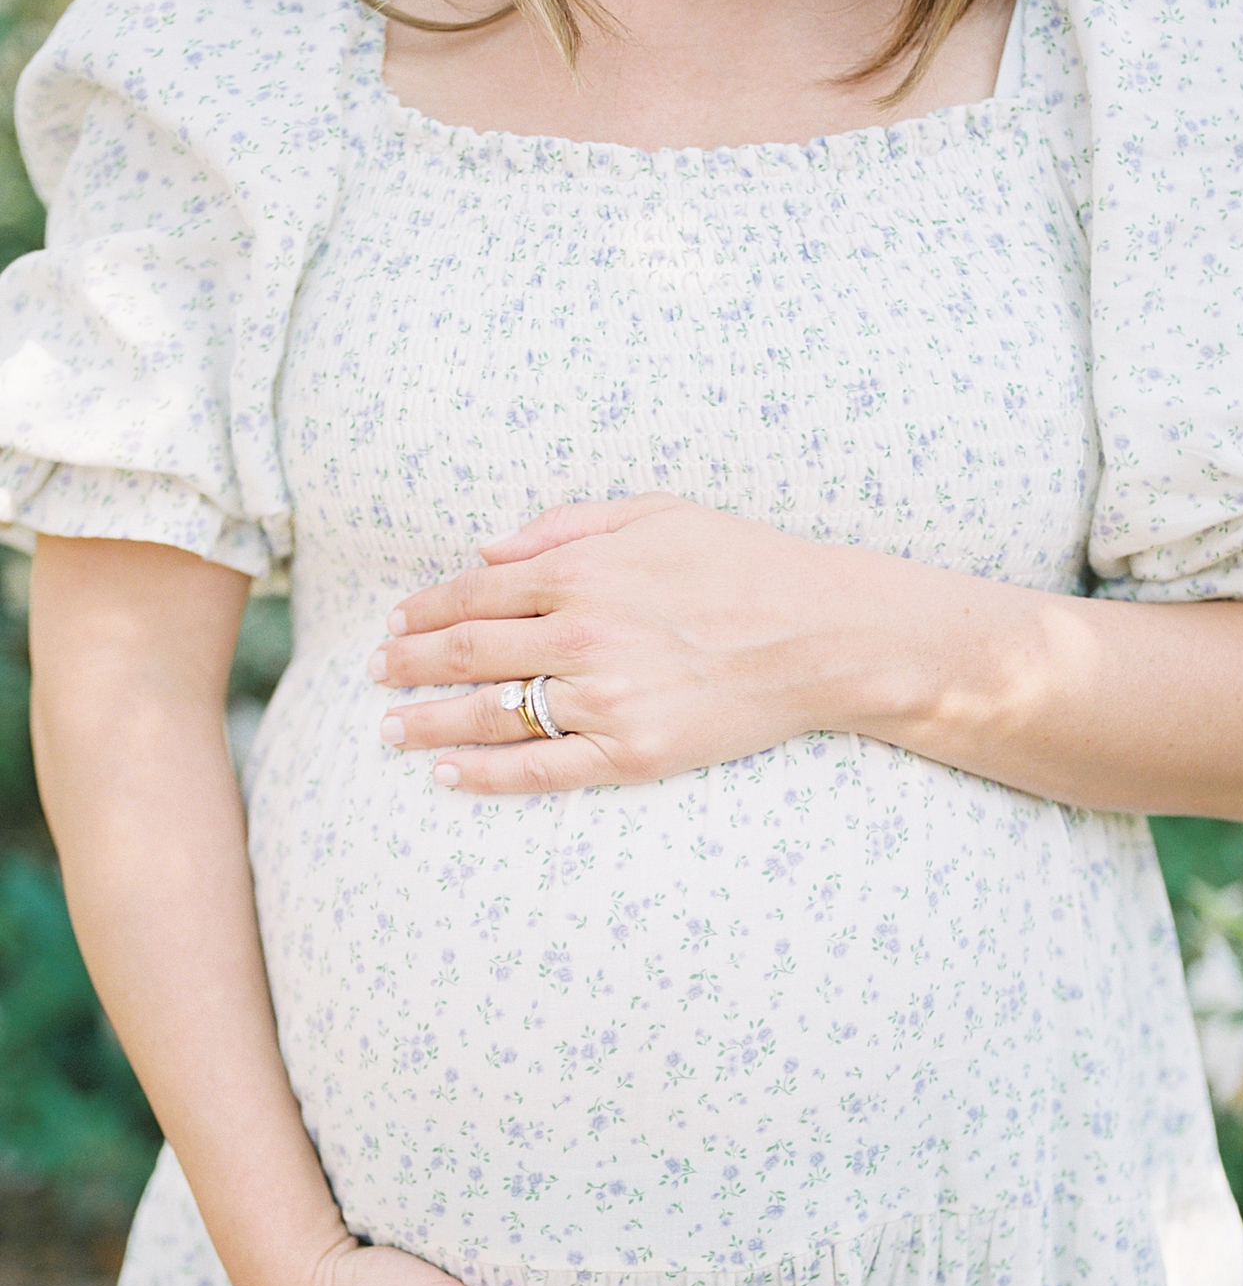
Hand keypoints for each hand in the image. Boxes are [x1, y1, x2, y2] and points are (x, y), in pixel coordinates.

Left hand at [369, 494, 870, 792]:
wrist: (827, 634)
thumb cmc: (748, 562)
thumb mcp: (658, 511)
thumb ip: (564, 525)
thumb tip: (485, 548)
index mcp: (583, 571)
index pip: (476, 590)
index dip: (426, 608)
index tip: (396, 623)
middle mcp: (583, 635)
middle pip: (468, 651)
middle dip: (409, 663)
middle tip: (374, 673)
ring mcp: (606, 700)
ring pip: (491, 714)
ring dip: (427, 721)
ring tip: (388, 729)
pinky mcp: (632, 754)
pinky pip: (540, 771)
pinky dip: (485, 774)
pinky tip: (445, 773)